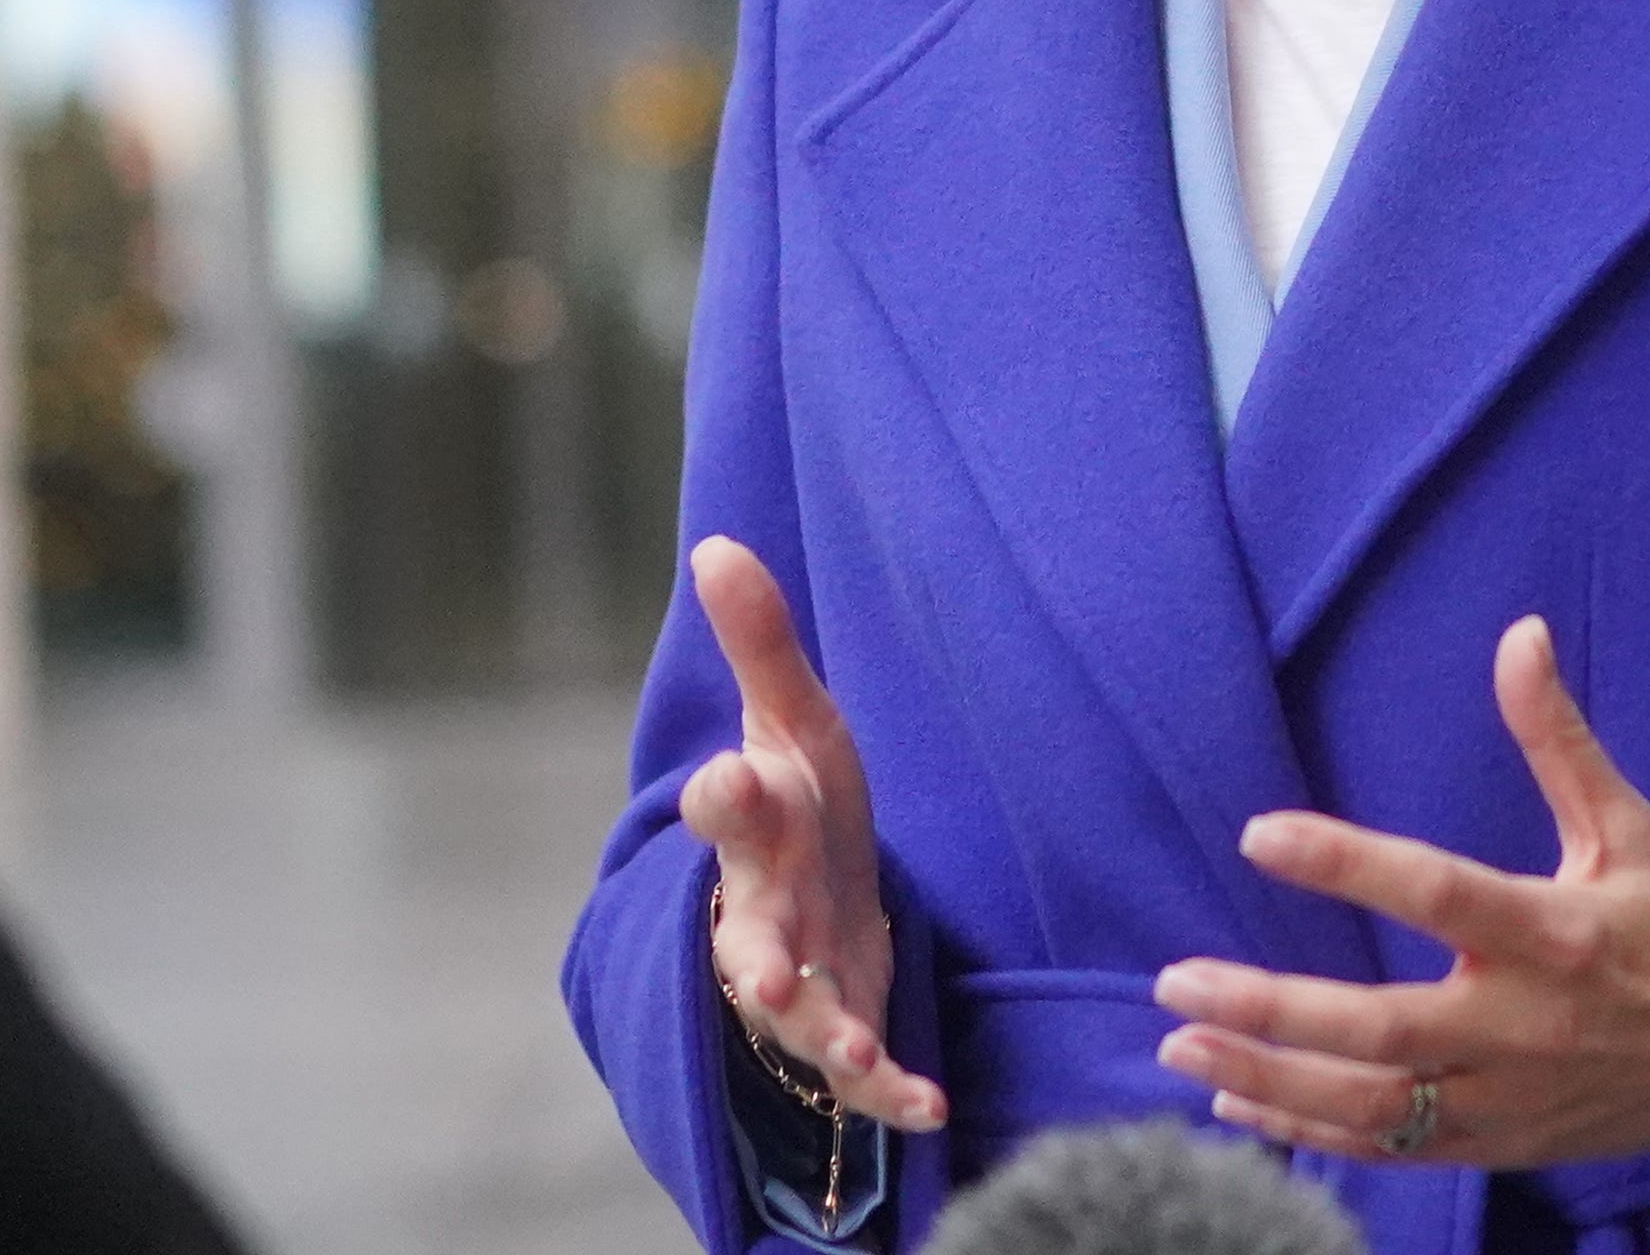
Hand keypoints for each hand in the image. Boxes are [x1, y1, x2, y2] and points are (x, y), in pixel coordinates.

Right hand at [678, 535, 946, 1132]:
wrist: (810, 895)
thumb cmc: (799, 801)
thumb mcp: (791, 719)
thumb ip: (761, 641)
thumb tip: (717, 543)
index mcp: (756, 827)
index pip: (725, 810)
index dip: (726, 797)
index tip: (733, 778)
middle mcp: (764, 910)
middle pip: (747, 935)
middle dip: (752, 956)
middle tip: (760, 977)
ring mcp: (799, 978)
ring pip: (796, 1018)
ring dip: (822, 1036)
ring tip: (851, 1051)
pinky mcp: (844, 1025)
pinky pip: (862, 1073)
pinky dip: (892, 1095)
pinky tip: (931, 1106)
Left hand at [1150, 616, 1649, 1165]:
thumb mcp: (1630, 828)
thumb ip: (1558, 739)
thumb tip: (1519, 633)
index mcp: (1555, 936)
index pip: (1437, 892)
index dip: (1347, 863)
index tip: (1258, 833)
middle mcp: (1524, 1027)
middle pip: (1381, 1031)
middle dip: (1271, 1010)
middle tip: (1177, 982)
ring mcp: (1508, 1099)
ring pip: (1372, 1107)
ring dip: (1269, 1081)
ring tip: (1182, 1045)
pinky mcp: (1501, 1146)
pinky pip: (1392, 1153)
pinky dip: (1311, 1135)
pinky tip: (1240, 1104)